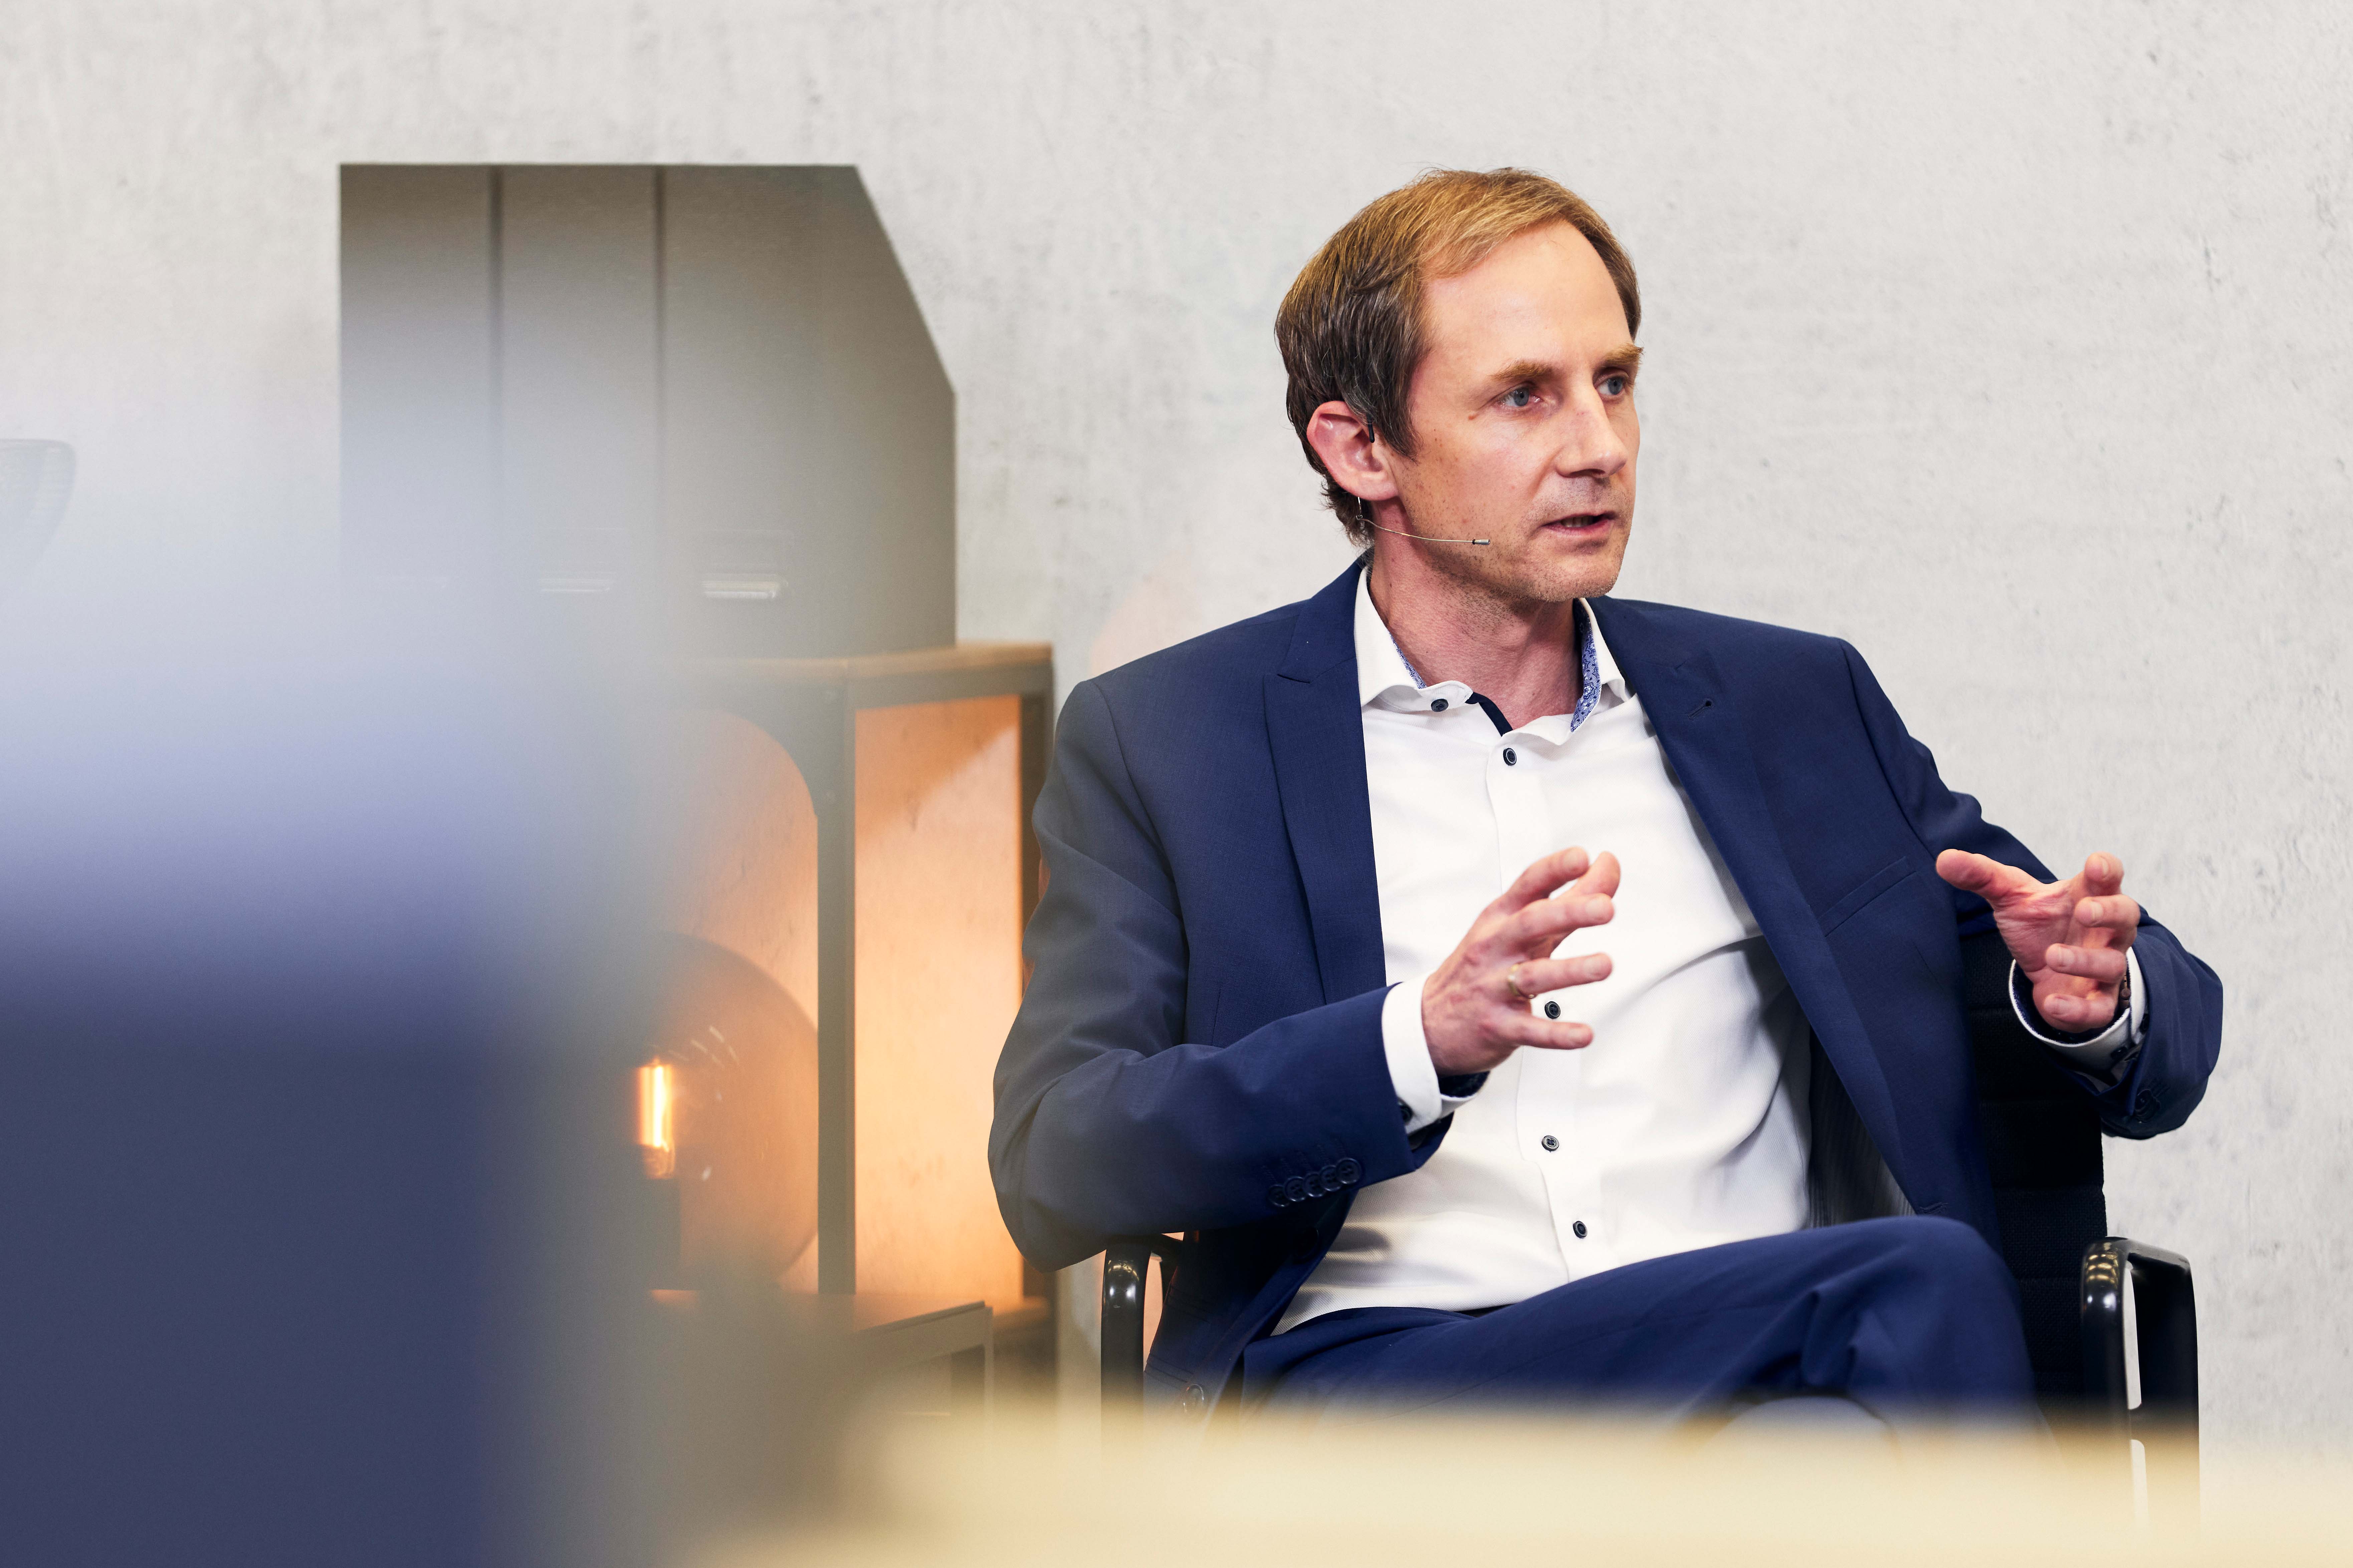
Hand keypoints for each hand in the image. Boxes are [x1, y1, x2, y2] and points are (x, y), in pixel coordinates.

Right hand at [1422, 847, 1618, 1076]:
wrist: (1431, 1021)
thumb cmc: (1484, 965)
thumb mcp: (1519, 927)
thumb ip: (1568, 899)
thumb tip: (1607, 866)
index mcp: (1500, 918)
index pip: (1528, 886)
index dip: (1554, 869)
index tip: (1582, 857)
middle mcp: (1495, 948)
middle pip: (1531, 924)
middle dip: (1569, 912)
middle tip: (1605, 907)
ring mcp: (1493, 987)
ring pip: (1534, 976)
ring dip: (1571, 970)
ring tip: (1604, 965)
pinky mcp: (1498, 1026)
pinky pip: (1531, 1030)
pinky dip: (1558, 1034)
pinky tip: (1583, 1034)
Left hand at [1935, 849, 2139, 1033]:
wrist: (2044, 966)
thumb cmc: (2038, 923)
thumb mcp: (2009, 896)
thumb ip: (1982, 876)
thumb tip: (1944, 859)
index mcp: (2087, 895)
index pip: (2108, 875)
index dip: (2105, 869)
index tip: (2094, 864)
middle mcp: (2105, 929)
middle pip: (2126, 915)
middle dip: (2109, 913)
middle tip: (2084, 912)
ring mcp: (2105, 964)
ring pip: (2112, 964)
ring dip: (2084, 961)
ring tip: (2052, 957)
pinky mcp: (2096, 999)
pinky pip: (2099, 1009)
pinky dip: (2077, 1008)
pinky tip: (2051, 1003)